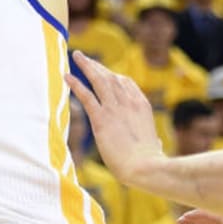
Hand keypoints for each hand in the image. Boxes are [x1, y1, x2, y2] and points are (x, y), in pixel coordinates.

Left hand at [67, 54, 164, 187]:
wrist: (145, 167)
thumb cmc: (150, 162)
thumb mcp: (153, 145)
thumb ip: (152, 140)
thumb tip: (156, 143)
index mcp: (142, 106)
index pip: (126, 83)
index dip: (113, 75)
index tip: (103, 71)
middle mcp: (129, 102)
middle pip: (111, 77)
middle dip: (97, 66)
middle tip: (85, 58)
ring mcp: (115, 109)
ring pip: (99, 80)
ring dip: (87, 66)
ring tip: (76, 56)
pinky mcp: (102, 119)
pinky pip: (86, 96)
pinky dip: (75, 84)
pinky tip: (66, 76)